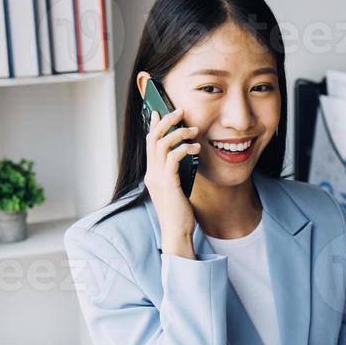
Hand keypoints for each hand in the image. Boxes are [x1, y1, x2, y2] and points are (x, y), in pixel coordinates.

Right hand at [144, 107, 200, 256]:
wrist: (176, 233)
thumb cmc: (179, 214)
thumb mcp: (176, 189)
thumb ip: (175, 174)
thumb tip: (185, 158)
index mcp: (152, 174)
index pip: (149, 144)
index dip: (154, 126)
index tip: (160, 111)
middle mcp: (151, 174)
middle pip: (153, 138)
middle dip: (166, 121)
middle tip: (180, 111)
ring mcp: (158, 178)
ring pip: (163, 144)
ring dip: (179, 132)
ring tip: (194, 130)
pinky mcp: (168, 183)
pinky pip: (173, 157)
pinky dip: (184, 148)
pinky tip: (196, 148)